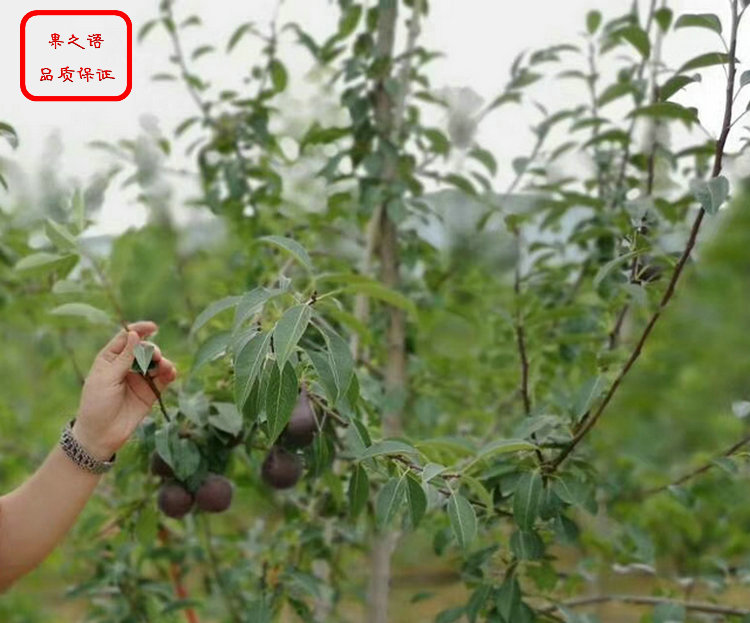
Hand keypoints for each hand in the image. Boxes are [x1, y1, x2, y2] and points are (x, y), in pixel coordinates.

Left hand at [74, 321, 177, 459]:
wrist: (101, 434)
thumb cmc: (96, 404)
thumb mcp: (107, 378)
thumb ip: (124, 357)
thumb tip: (134, 334)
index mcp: (110, 359)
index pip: (126, 338)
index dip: (139, 330)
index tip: (153, 327)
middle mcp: (126, 366)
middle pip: (144, 349)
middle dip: (152, 350)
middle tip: (155, 357)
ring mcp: (139, 379)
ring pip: (156, 363)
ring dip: (162, 362)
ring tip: (165, 367)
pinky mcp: (150, 392)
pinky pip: (163, 378)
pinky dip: (170, 373)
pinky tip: (171, 373)